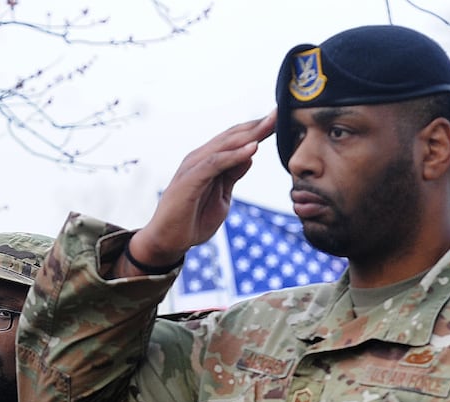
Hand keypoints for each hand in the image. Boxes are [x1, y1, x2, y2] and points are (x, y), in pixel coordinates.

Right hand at [120, 114, 275, 275]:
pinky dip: (234, 155)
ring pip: (225, 145)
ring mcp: (193, 167)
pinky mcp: (189, 180)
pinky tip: (252, 149)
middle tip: (280, 112)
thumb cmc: (192, 220)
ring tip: (270, 124)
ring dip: (249, 134)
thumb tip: (249, 156)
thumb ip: (232, 176)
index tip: (281, 120)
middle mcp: (200, 159)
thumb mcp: (222, 197)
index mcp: (209, 162)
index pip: (236, 140)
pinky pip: (215, 163)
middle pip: (233, 136)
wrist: (168, 241)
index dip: (258, 130)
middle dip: (257, 125)